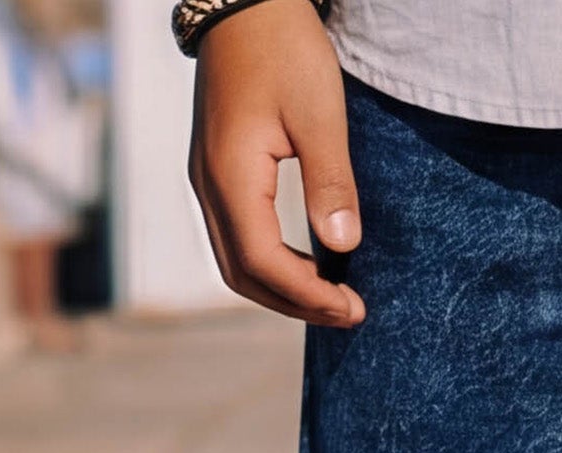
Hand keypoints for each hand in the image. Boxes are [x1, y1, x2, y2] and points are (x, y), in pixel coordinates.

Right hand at [190, 0, 364, 325]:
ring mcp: (207, 180)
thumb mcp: (319, 113)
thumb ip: (330, 181)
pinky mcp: (216, 172)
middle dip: (296, 305)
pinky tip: (310, 267)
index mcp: (230, 175)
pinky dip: (273, 266)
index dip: (310, 297)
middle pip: (244, 274)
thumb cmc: (285, 49)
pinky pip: (237, 239)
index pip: (264, 262)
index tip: (354, 308)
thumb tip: (342, 244)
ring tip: (332, 299)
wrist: (246, 3)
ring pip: (236, 263)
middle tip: (348, 313)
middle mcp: (208, 185)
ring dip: (283, 291)